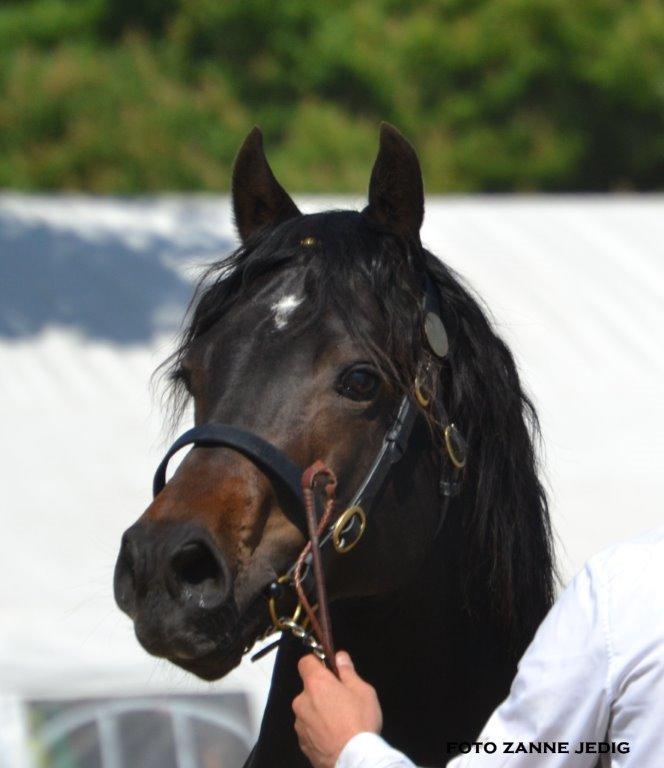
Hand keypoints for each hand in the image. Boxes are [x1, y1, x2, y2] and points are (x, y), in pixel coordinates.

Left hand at [292, 651, 382, 767]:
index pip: (305, 662)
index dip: (317, 663)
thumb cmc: (360, 722)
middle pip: (308, 689)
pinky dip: (318, 730)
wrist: (354, 761)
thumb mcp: (363, 691)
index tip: (329, 671)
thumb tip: (340, 657)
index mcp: (316, 684)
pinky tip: (334, 737)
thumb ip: (348, 672)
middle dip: (321, 692)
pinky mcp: (302, 743)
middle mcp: (302, 701)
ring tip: (339, 723)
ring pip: (308, 710)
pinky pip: (309, 729)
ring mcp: (300, 724)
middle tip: (341, 702)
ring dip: (318, 712)